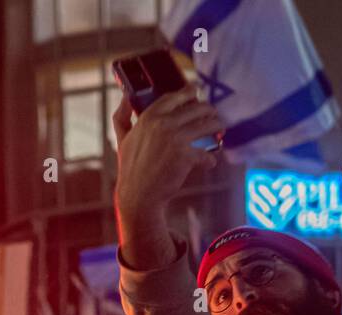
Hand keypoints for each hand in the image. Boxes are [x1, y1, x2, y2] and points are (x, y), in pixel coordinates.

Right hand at [112, 90, 220, 268]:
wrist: (138, 195)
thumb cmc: (130, 168)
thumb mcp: (122, 139)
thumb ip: (121, 116)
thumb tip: (125, 97)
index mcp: (148, 116)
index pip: (174, 97)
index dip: (189, 92)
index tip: (196, 91)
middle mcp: (163, 123)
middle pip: (197, 108)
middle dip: (209, 110)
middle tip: (213, 115)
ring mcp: (175, 138)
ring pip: (208, 125)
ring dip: (218, 126)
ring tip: (220, 130)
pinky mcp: (186, 156)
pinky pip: (207, 153)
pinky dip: (210, 159)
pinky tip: (209, 163)